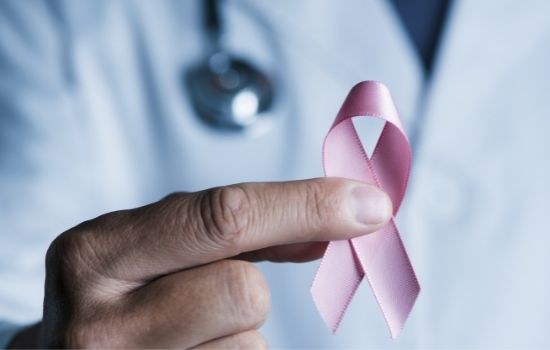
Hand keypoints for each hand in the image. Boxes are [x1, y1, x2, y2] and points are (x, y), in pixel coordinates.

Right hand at [11, 178, 391, 347]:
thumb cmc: (126, 293)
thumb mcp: (161, 244)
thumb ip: (244, 228)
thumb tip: (339, 218)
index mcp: (96, 253)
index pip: (224, 218)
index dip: (307, 206)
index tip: (368, 204)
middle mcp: (97, 324)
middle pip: (243, 291)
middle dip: (251, 288)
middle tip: (217, 290)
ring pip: (250, 346)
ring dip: (237, 336)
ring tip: (186, 334)